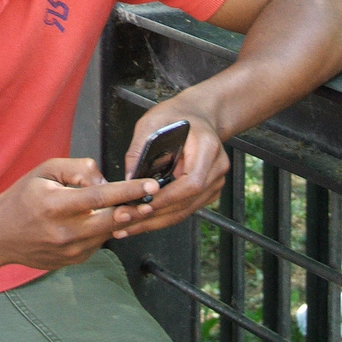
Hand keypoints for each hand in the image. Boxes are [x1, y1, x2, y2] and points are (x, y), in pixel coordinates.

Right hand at [0, 157, 160, 268]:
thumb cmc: (23, 196)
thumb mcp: (45, 170)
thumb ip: (78, 169)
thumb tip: (105, 182)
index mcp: (57, 205)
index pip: (101, 197)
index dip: (129, 191)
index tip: (151, 185)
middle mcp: (65, 232)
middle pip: (112, 221)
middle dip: (134, 209)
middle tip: (150, 199)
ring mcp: (70, 251)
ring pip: (107, 233)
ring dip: (119, 220)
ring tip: (123, 206)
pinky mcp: (73, 261)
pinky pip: (97, 243)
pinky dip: (102, 230)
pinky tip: (94, 220)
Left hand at [112, 100, 228, 237]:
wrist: (198, 114)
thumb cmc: (176, 115)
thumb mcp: (153, 121)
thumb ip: (140, 148)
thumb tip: (128, 178)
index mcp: (208, 147)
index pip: (191, 182)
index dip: (167, 198)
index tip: (142, 205)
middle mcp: (217, 167)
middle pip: (188, 202)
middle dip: (154, 215)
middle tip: (124, 220)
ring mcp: (215, 181)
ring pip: (186, 210)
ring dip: (156, 221)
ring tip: (127, 227)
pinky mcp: (208, 190)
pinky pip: (186, 208)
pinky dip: (164, 216)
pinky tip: (141, 221)